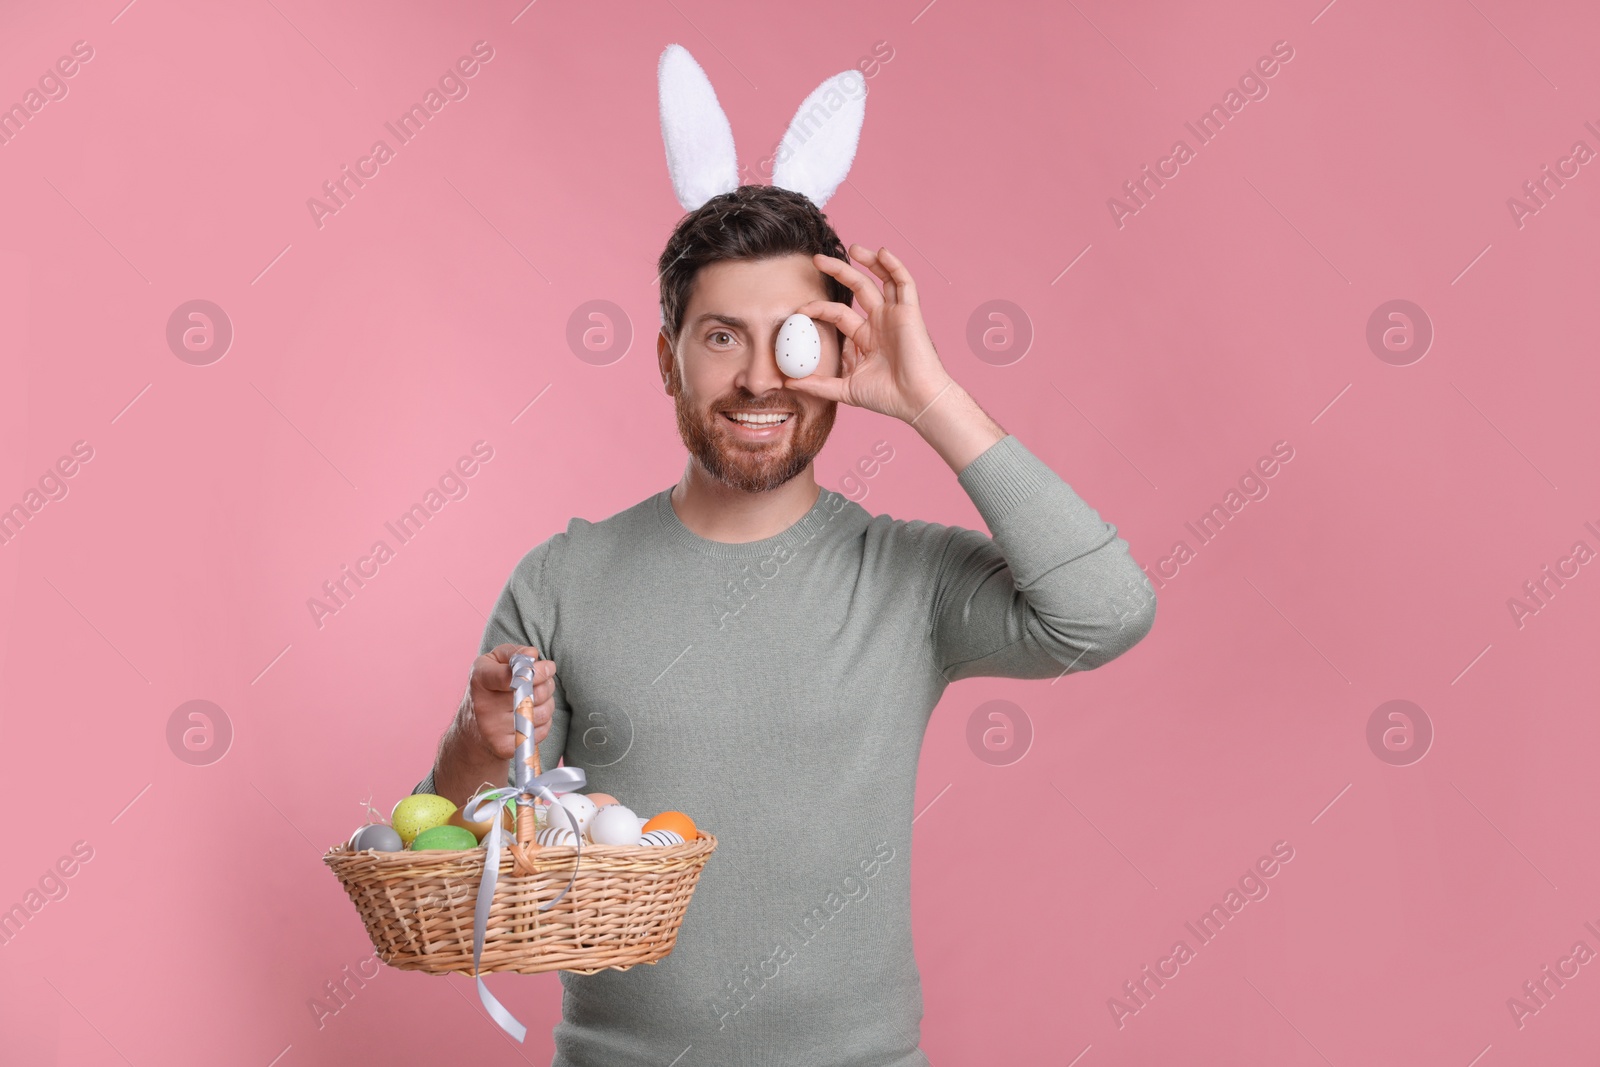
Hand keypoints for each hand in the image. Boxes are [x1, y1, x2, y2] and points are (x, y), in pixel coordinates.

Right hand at [462, 644, 557, 756]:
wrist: (472, 730)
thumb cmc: (488, 689)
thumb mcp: (492, 663)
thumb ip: (513, 654)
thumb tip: (533, 654)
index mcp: (480, 680)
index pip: (511, 676)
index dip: (535, 671)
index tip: (547, 667)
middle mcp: (484, 706)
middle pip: (532, 694)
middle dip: (546, 684)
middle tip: (544, 680)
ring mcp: (493, 730)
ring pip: (540, 713)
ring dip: (547, 703)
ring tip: (537, 698)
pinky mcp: (505, 747)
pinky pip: (540, 731)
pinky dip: (543, 722)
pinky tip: (530, 716)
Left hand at [784, 244, 953, 424]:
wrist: (915, 401)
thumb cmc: (887, 398)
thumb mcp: (845, 390)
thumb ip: (817, 384)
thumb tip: (787, 383)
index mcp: (866, 337)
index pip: (839, 313)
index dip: (819, 308)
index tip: (800, 310)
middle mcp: (881, 322)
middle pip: (858, 288)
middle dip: (839, 271)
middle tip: (816, 260)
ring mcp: (896, 315)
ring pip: (882, 279)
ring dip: (868, 261)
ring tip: (851, 247)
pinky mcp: (910, 312)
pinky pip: (904, 283)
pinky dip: (894, 265)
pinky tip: (881, 252)